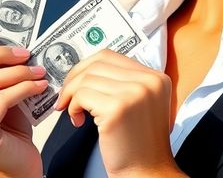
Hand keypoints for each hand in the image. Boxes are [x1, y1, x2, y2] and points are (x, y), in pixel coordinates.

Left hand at [54, 49, 181, 177]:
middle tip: (66, 97)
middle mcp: (149, 81)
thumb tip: (86, 70)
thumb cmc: (138, 145)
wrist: (147, 173)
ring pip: (87, 79)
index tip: (75, 82)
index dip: (86, 67)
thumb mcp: (140, 104)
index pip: (110, 56)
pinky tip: (78, 121)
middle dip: (74, 79)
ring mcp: (134, 93)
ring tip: (75, 113)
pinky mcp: (118, 108)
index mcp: (156, 78)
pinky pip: (82, 95)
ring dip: (72, 95)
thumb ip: (122, 82)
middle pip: (97, 64)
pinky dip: (73, 107)